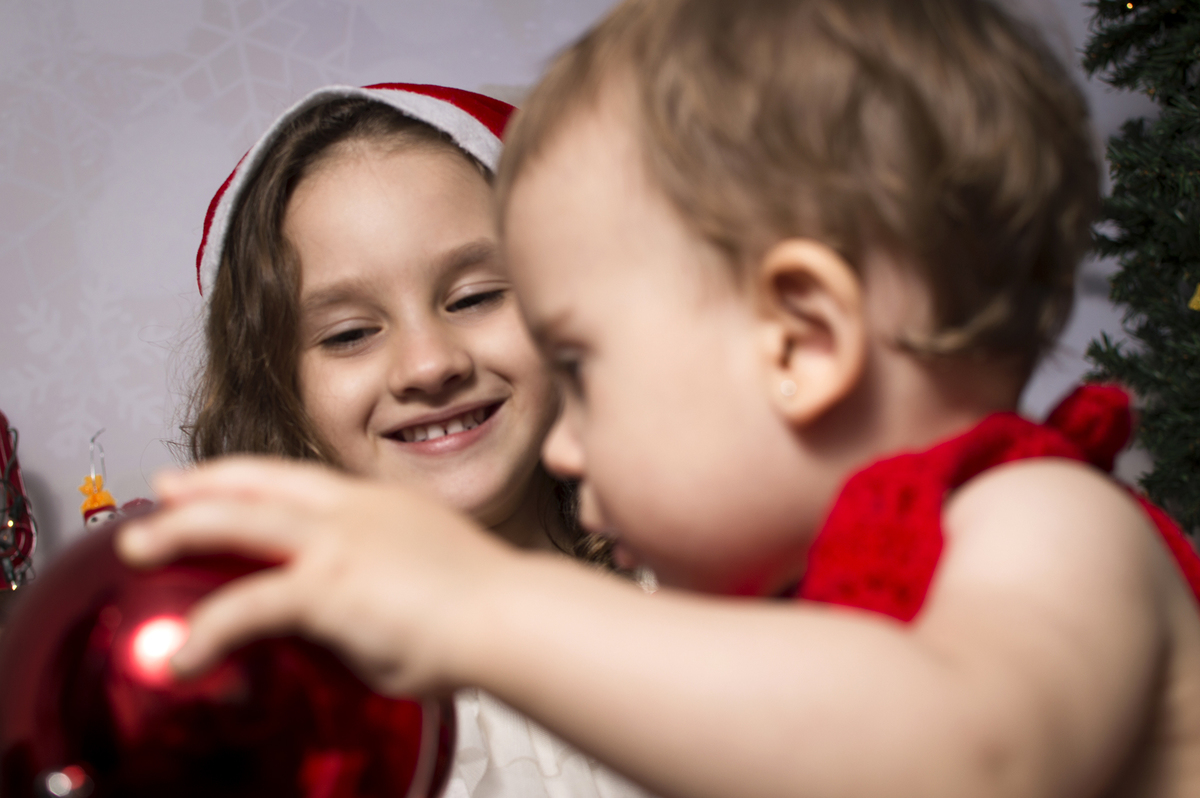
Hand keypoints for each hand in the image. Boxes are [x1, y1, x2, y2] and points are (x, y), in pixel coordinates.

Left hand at [117, 456, 516, 695]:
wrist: (511, 617)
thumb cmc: (483, 610)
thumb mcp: (418, 578)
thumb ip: (371, 587)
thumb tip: (342, 619)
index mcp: (377, 504)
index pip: (298, 478)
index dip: (249, 474)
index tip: (216, 477)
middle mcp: (352, 511)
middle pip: (258, 482)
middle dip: (201, 485)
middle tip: (162, 492)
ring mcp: (338, 542)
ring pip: (239, 521)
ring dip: (180, 530)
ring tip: (139, 545)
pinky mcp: (329, 587)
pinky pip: (248, 605)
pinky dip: (208, 630)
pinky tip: (184, 655)